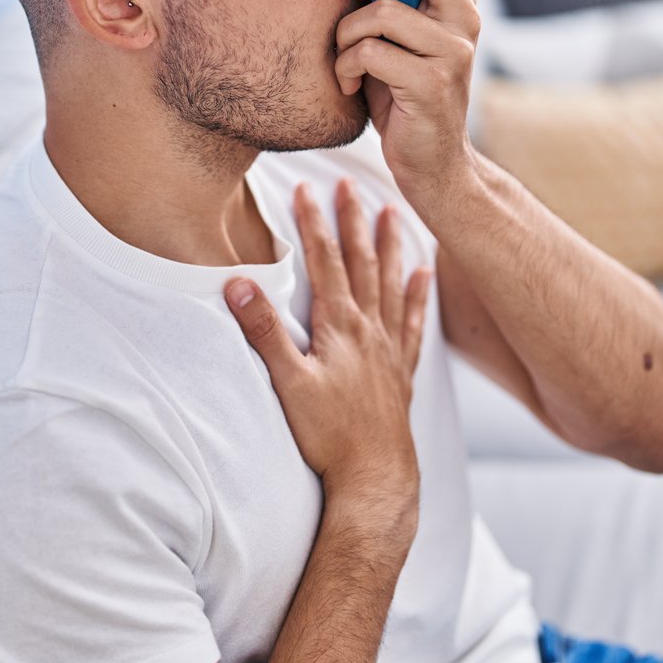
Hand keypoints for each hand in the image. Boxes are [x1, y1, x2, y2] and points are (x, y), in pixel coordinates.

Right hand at [224, 178, 431, 505]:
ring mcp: (389, 350)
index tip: (308, 186)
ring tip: (394, 212)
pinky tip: (424, 274)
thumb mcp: (288, 382)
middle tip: (350, 183)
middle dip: (353, 221)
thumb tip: (238, 283)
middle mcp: (370, 330)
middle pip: (362, 262)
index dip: (315, 222)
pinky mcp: (400, 372)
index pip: (326, 261)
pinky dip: (416, 295)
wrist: (376, 479)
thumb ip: (264, 332)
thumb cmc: (329, 436)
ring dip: (390, 245)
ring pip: (391, 283)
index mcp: (341, 326)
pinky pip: (412, 322)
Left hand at [336, 0, 484, 197]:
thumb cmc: (400, 94)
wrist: (430, 165)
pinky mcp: (432, 84)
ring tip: (343, 57)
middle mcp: (465, 17)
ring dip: (345, 34)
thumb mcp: (397, 35)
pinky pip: (369, 52)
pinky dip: (343, 66)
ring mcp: (454, 51)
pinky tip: (346, 83)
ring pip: (381, 11)